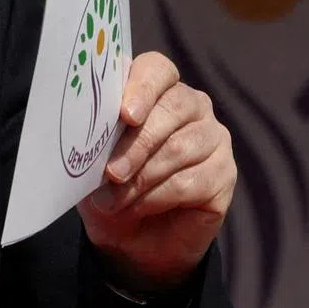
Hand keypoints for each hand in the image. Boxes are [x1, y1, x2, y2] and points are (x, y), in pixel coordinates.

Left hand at [76, 51, 235, 291]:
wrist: (130, 238)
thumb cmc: (107, 185)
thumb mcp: (91, 158)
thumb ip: (94, 137)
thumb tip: (84, 130)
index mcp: (153, 88)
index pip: (156, 69)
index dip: (142, 87)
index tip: (125, 115)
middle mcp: (189, 105)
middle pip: (172, 108)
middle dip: (137, 143)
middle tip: (111, 172)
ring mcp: (212, 137)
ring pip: (180, 147)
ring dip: (141, 177)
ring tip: (113, 198)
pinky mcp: (224, 173)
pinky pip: (191, 181)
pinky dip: (157, 197)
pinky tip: (137, 207)